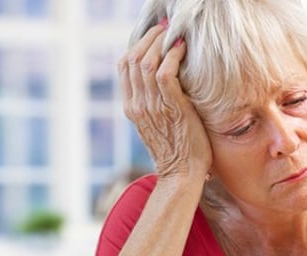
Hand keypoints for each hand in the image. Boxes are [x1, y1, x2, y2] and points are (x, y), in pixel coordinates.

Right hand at [118, 21, 211, 179]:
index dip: (137, 46)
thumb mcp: (158, 126)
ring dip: (160, 43)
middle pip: (133, 59)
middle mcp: (137, 104)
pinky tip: (182, 49)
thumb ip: (155, 106)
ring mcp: (152, 106)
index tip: (152, 36)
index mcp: (131, 108)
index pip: (124, 67)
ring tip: (174, 33)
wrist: (182, 175)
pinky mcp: (172, 108)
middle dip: (148, 38)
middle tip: (164, 28)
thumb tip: (165, 85)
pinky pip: (166, 73)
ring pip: (146, 62)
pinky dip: (173, 56)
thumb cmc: (178, 153)